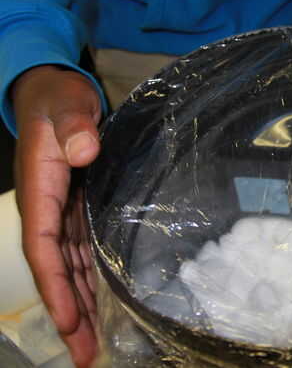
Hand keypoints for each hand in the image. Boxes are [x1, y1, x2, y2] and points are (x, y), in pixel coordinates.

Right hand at [12, 65, 101, 366]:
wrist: (55, 97)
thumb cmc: (57, 100)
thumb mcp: (65, 105)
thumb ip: (73, 126)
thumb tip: (82, 151)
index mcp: (41, 191)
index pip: (43, 248)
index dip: (55, 285)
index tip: (68, 320)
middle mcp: (49, 210)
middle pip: (57, 269)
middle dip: (70, 312)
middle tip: (85, 354)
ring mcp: (64, 213)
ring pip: (71, 266)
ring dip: (81, 303)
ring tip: (93, 343)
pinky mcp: (79, 210)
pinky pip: (82, 252)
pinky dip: (89, 278)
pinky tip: (101, 302)